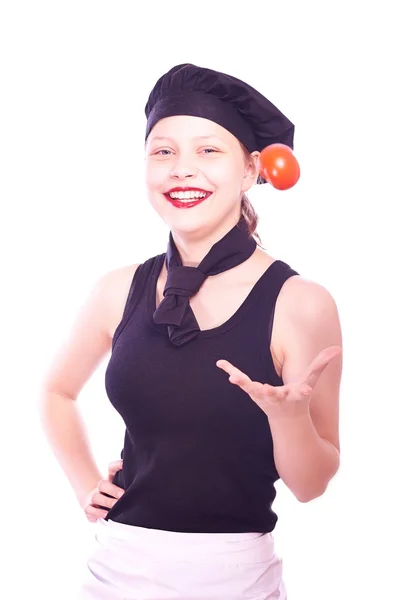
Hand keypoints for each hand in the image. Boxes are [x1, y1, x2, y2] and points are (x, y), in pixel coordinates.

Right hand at [81, 459, 124, 522]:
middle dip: (113, 490)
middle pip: (103, 484)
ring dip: (106, 502)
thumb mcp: (117, 486)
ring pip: (96, 498)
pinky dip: (97, 514)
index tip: (124, 467)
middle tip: (123, 495)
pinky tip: (106, 516)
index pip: (111, 468)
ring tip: (115, 506)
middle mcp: (99, 487)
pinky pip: (89, 511)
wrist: (93, 501)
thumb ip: (124, 477)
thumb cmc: (110, 494)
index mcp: (108, 480)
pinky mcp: (88, 509)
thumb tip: (131, 468)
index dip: (117, 465)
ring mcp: (92, 498)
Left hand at [216, 346, 341, 419]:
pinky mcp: (252, 392)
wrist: (285, 418)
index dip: (304, 389)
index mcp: (295, 395)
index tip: (306, 388)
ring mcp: (262, 396)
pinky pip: (240, 381)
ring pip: (252, 389)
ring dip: (243, 383)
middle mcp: (278, 398)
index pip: (302, 391)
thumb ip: (321, 364)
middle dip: (269, 393)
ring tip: (233, 377)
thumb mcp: (311, 381)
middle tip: (264, 389)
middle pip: (273, 394)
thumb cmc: (298, 397)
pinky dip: (231, 372)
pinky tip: (220, 363)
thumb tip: (337, 348)